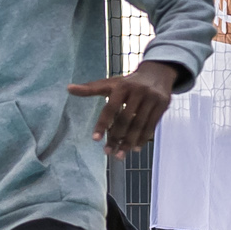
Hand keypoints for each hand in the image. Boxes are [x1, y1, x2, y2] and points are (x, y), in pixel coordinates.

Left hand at [75, 60, 189, 153]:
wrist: (157, 73)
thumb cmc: (128, 82)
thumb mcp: (110, 83)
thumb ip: (90, 88)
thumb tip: (68, 89)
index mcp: (122, 86)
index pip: (110, 108)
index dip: (103, 124)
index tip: (95, 139)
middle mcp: (138, 91)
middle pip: (125, 119)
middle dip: (116, 137)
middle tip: (107, 152)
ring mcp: (152, 99)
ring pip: (139, 125)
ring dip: (129, 143)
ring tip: (119, 155)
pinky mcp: (162, 106)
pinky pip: (151, 126)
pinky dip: (143, 139)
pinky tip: (135, 149)